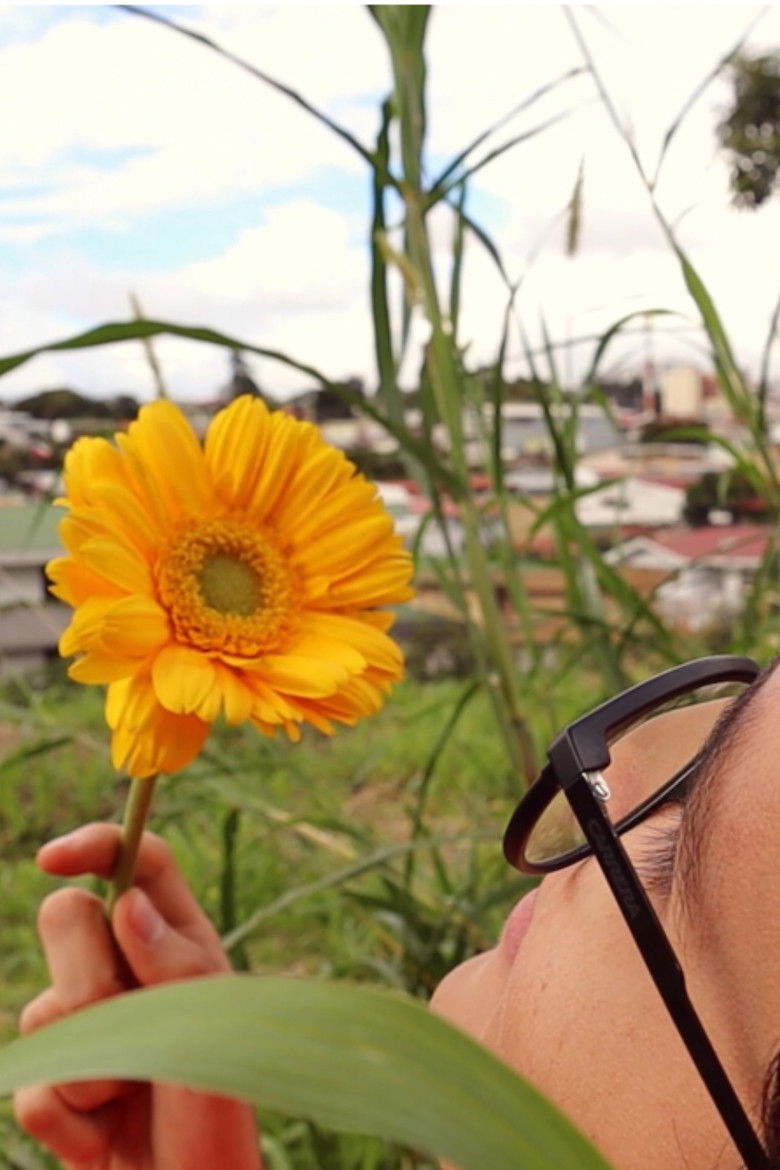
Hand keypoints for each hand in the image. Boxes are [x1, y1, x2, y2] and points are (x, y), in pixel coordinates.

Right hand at [14, 823, 262, 1169]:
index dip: (97, 844)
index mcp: (178, 941)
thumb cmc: (219, 1114)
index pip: (139, 862)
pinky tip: (104, 1139)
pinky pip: (33, 1083)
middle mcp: (129, 971)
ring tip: (132, 1100)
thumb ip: (173, 963)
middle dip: (87, 975)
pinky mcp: (58, 1083)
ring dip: (89, 1067)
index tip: (53, 859)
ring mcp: (88, 1025)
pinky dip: (69, 1118)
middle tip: (128, 1023)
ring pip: (42, 1009)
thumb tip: (127, 901)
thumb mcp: (212, 1029)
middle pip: (66, 918)